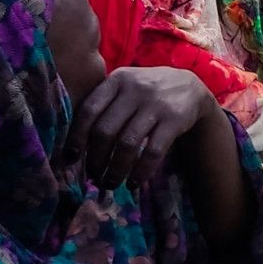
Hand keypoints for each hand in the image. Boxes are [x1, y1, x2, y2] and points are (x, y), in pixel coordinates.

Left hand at [74, 66, 220, 188]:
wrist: (190, 87)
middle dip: (96, 159)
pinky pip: (153, 151)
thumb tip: (74, 146)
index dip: (77, 137)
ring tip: (111, 182)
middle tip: (94, 175)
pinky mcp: (175, 119)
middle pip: (106, 130)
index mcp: (116, 80)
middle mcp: (135, 89)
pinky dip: (141, 171)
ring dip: (116, 169)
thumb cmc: (146, 93)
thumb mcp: (124, 87)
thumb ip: (103, 105)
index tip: (72, 158)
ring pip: (127, 144)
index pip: (89, 110)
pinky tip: (134, 182)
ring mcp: (156, 104)